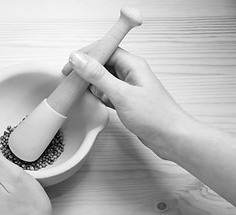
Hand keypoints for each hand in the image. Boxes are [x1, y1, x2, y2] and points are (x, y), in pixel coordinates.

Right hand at [64, 47, 195, 159]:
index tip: (70, 65)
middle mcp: (131, 73)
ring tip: (79, 90)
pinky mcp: (127, 100)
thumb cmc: (154, 116)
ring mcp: (129, 87)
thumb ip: (98, 76)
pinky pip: (107, 91)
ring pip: (104, 78)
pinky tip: (92, 100)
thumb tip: (78, 58)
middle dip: (86, 69)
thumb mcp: (122, 94)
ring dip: (91, 82)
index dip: (86, 55)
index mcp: (132, 64)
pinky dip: (98, 94)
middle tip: (70, 79)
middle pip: (103, 62)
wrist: (172, 138)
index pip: (105, 49)